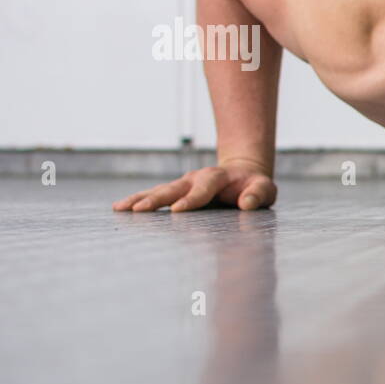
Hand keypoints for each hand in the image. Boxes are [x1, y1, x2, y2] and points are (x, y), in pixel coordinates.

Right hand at [112, 158, 276, 212]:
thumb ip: (258, 194)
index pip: (203, 189)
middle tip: (139, 210)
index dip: (191, 199)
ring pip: (159, 190)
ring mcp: (183, 184)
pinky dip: (137, 200)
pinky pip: (154, 194)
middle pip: (173, 188)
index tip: (177, 210)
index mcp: (217, 178)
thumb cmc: (254, 186)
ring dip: (140, 199)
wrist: (243, 172)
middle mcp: (195, 179)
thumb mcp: (264, 189)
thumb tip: (247, 203)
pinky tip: (120, 208)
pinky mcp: (176, 191)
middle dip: (156, 199)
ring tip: (120, 209)